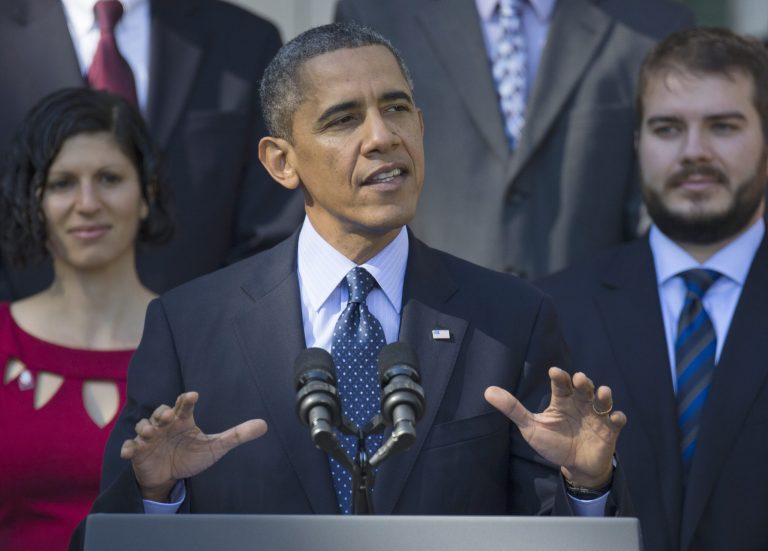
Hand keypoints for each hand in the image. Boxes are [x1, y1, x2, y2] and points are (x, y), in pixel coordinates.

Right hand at [120, 391, 267, 500]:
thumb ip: (237, 436)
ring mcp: (149, 438)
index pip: (184, 406)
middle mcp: (165, 425)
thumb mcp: (215, 447)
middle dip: (162, 412)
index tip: (192, 396)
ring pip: (143, 427)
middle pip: (160, 412)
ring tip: (150, 433)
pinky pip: (130, 447)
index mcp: (183, 420)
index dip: (186, 400)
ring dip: (145, 428)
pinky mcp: (138, 452)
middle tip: (168, 416)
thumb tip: (264, 425)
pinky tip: (128, 452)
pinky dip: (128, 448)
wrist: (169, 475)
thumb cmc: (191, 455)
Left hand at [485, 367, 625, 488]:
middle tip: (579, 380)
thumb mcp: (531, 427)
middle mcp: (580, 403)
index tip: (554, 372)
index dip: (559, 377)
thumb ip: (513, 409)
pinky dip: (617, 417)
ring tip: (602, 393)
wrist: (575, 466)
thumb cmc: (553, 443)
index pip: (561, 384)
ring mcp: (596, 415)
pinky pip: (617, 420)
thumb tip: (487, 391)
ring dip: (603, 395)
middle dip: (583, 382)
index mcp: (562, 400)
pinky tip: (615, 417)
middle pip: (583, 387)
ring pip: (602, 399)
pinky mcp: (610, 429)